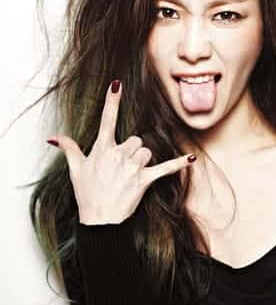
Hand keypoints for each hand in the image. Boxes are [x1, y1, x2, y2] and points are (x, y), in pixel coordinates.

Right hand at [46, 80, 196, 224]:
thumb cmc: (87, 194)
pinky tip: (191, 159)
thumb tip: (54, 137)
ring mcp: (132, 167)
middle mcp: (118, 155)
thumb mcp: (75, 170)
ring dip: (142, 160)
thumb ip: (68, 148)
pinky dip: (179, 164)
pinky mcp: (144, 180)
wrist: (98, 220)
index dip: (112, 101)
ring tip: (131, 174)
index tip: (117, 84)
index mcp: (102, 149)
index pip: (107, 120)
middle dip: (131, 150)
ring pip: (146, 151)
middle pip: (135, 140)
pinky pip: (165, 168)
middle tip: (122, 166)